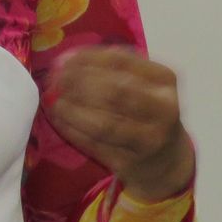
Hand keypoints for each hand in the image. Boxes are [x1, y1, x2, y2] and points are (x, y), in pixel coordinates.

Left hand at [44, 46, 195, 202]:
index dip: (88, 59)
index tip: (64, 59)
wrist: (168, 162)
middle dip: (78, 83)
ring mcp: (148, 140)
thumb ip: (117, 67)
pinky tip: (59, 119)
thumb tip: (72, 57)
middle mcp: (162, 110)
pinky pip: (95, 144)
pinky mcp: (130, 163)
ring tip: (54, 100)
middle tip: (56, 79)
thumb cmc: (149, 113)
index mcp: (165, 81)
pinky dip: (73, 130)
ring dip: (72, 109)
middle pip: (113, 92)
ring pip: (103, 123)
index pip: (121, 62)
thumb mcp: (147, 84)